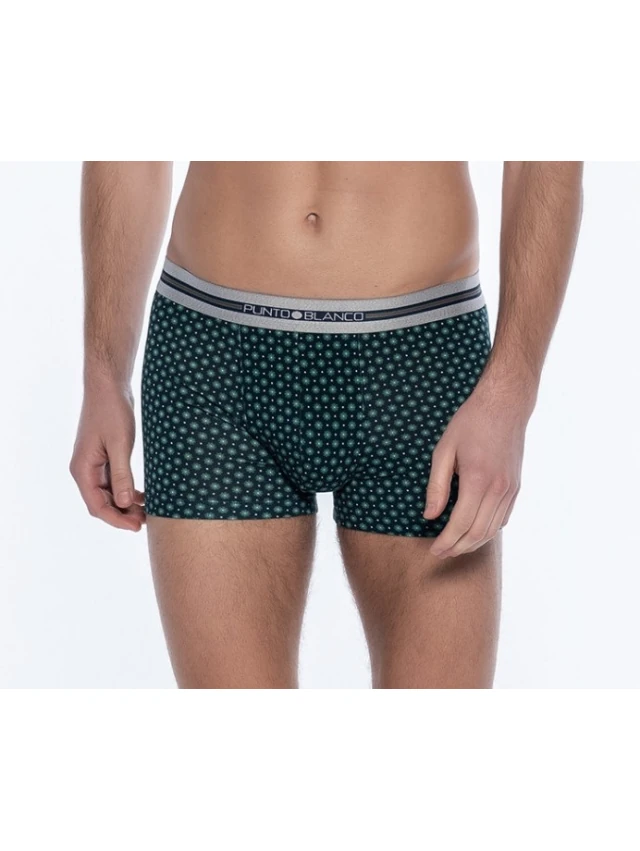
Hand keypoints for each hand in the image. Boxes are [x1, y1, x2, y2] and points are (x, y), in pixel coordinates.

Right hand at [70, 381, 144, 530]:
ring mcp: (93, 464)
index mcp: (83, 469)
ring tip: (147, 511)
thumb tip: (124, 503)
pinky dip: (126, 491)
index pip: (97, 506)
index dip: (117, 520)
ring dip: (125, 504)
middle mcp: (84, 470)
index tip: (137, 527)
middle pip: (102, 503)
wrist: (108, 387)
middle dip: (122, 515)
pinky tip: (142, 495)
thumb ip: (121, 474)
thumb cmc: (112, 411)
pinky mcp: (103, 457)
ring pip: (108, 494)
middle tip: (146, 521)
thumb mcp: (120, 444)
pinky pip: (113, 482)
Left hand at [424, 381, 528, 557]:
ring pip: (493, 529)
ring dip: (473, 543)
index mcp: (478, 480)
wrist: (505, 405)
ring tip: (455, 547)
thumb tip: (430, 516)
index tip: (434, 550)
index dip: (446, 542)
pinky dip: (488, 530)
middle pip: (478, 533)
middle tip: (441, 553)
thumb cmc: (470, 423)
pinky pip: (503, 518)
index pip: (461, 524)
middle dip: (458, 548)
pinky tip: (474, 531)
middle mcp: (498, 489)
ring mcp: (511, 489)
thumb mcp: (444, 450)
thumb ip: (437, 485)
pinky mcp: (516, 487)